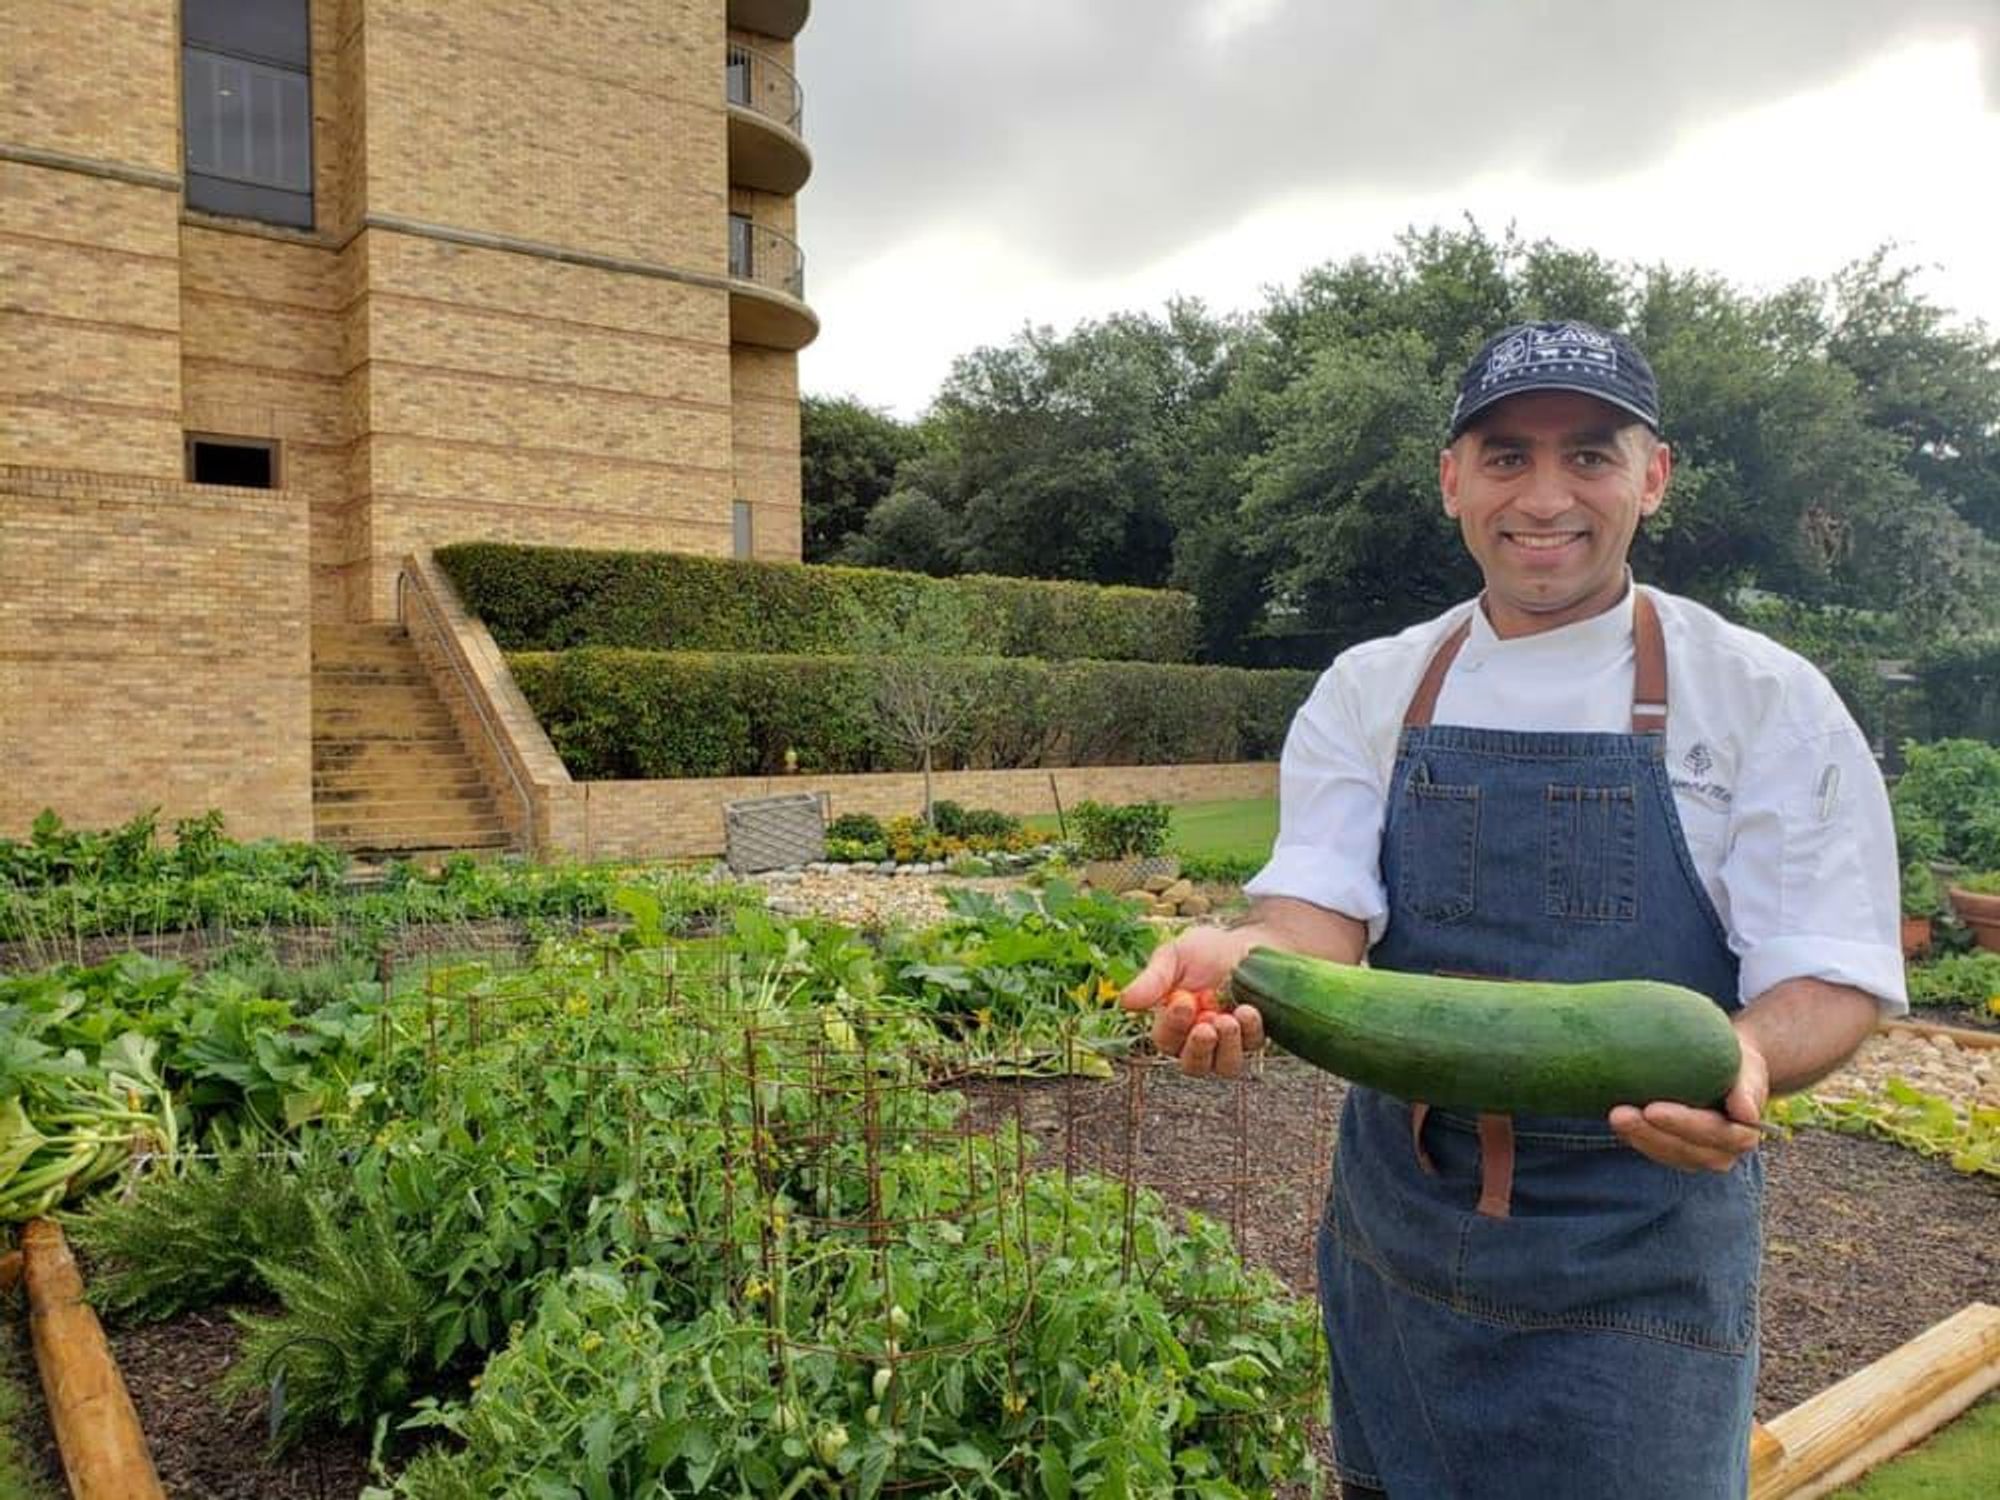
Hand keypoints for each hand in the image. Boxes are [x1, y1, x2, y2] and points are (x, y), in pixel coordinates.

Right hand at [1119, 927, 1266, 1078]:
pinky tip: (1247, 1010)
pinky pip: (1252, 1047)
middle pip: (1193, 1065)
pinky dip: (1250, 1031)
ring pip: (1225, 1066)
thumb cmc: (1205, 951)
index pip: (1165, 1039)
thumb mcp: (1175, 956)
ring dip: (1227, 1046)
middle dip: (1199, 1048)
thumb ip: (1153, 980)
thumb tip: (1125, 1002)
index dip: (1173, 1026)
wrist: (1246, 943)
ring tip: (1229, 1019)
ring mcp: (1228, 1043)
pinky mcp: (1254, 1037)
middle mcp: (1198, 1040)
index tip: (1183, 1002)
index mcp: (1172, 1023)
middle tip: (1207, 1026)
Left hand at [1609, 1032, 1770, 1171]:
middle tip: (1620, 1114)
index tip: (1653, 1110)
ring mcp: (1697, 1156)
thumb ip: (1749, 1089)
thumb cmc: (1738, 1065)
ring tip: (1614, 1116)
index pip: (1715, 1134)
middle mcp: (1722, 1152)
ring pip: (1666, 1154)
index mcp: (1744, 1134)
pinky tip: (1615, 1120)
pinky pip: (1653, 1151)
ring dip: (1637, 1137)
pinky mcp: (1675, 1152)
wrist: (1727, 1069)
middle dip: (1651, 1134)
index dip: (1684, 1124)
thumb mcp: (1749, 1069)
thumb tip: (1746, 1113)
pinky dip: (1633, 1137)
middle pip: (1686, 1149)